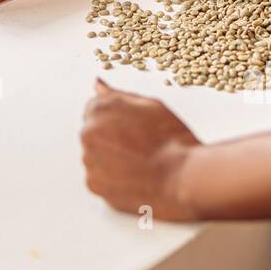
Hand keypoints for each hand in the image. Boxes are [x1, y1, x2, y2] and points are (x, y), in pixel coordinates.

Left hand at [80, 80, 200, 220]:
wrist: (182, 177)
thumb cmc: (172, 140)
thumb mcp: (151, 105)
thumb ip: (119, 95)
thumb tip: (98, 85)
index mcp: (100, 110)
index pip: (95, 109)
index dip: (116, 118)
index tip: (133, 127)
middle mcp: (88, 135)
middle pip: (94, 133)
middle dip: (111, 138)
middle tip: (141, 146)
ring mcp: (90, 161)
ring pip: (96, 157)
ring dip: (111, 159)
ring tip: (141, 164)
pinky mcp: (95, 185)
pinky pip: (100, 179)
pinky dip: (113, 179)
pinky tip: (135, 177)